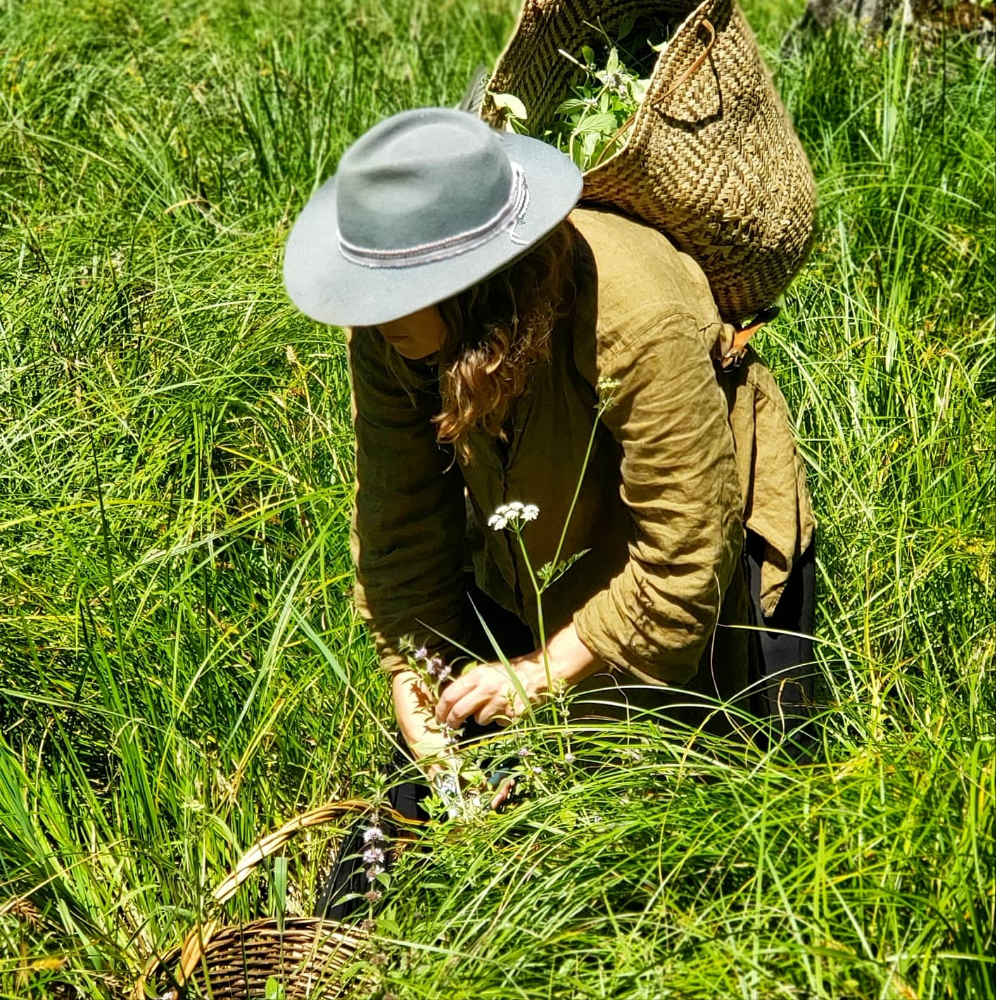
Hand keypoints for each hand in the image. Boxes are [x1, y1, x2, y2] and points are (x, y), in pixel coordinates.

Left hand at [434, 621, 606, 729]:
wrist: (540, 673)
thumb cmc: (511, 672)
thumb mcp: (488, 671)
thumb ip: (471, 684)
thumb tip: (451, 700)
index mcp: (477, 676)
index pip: (449, 696)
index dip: (440, 710)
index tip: (438, 717)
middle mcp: (485, 689)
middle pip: (458, 712)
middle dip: (451, 723)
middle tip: (451, 727)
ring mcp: (498, 703)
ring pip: (479, 719)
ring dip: (482, 718)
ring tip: (493, 707)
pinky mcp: (511, 715)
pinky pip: (497, 723)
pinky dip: (500, 720)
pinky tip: (507, 709)